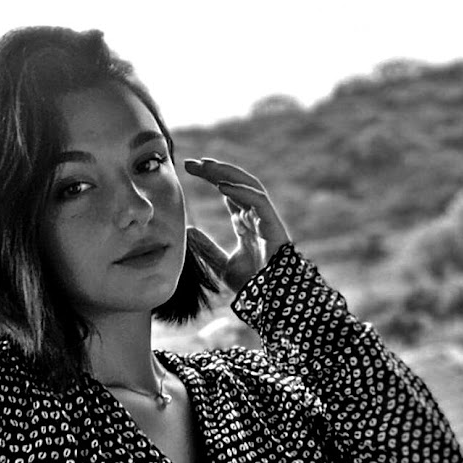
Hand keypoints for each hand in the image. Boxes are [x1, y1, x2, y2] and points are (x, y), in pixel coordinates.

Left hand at [183, 157, 290, 290]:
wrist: (271, 300)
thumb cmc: (252, 284)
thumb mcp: (222, 264)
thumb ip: (207, 248)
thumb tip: (189, 232)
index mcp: (245, 222)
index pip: (228, 191)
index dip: (210, 177)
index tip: (189, 168)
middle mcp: (255, 216)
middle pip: (235, 184)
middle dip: (214, 170)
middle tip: (191, 162)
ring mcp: (265, 218)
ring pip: (248, 185)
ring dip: (226, 173)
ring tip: (205, 166)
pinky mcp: (273, 225)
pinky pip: (258, 200)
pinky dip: (240, 191)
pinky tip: (221, 185)